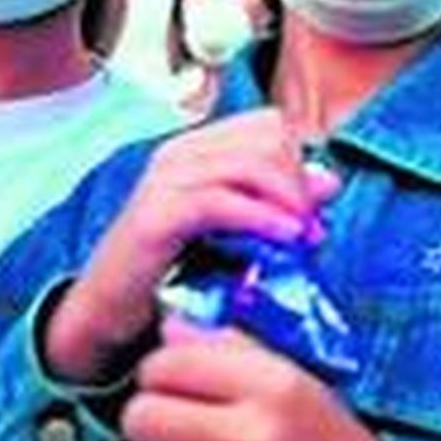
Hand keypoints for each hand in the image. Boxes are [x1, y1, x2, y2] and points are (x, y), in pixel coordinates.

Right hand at [44, 109, 339, 385]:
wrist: (108, 315)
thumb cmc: (173, 272)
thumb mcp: (237, 232)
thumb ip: (281, 202)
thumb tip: (331, 180)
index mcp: (198, 148)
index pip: (269, 124)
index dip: (299, 161)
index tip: (313, 207)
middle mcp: (179, 154)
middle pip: (268, 139)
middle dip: (298, 182)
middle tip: (311, 228)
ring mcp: (164, 180)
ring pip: (251, 163)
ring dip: (288, 200)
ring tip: (302, 238)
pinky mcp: (156, 215)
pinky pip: (222, 201)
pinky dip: (263, 218)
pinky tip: (284, 239)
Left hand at [123, 323, 384, 440]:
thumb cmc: (316, 433)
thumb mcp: (287, 376)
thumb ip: (228, 346)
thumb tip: (168, 328)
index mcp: (274, 386)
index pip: (168, 363)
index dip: (158, 372)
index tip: (170, 383)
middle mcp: (260, 439)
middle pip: (143, 418)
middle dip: (148, 421)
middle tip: (169, 430)